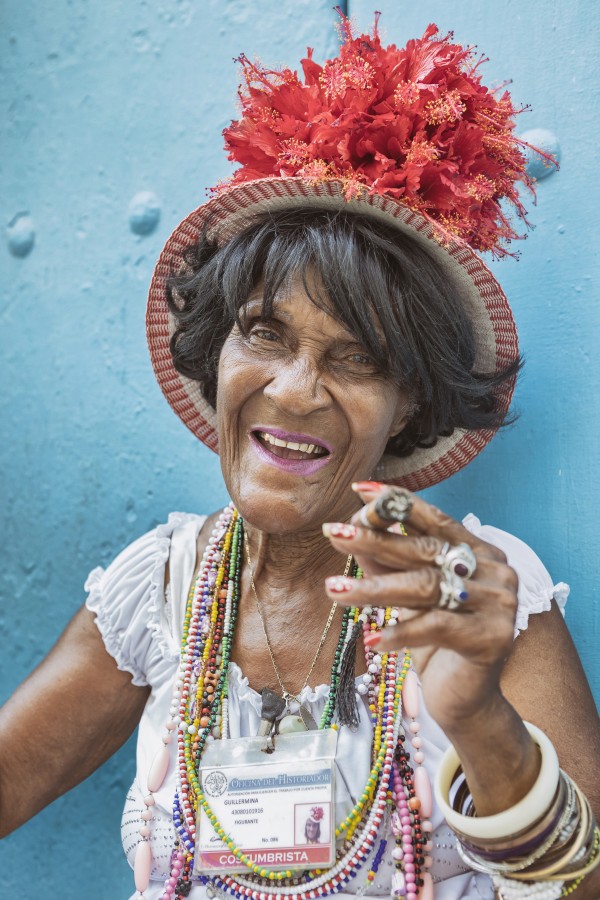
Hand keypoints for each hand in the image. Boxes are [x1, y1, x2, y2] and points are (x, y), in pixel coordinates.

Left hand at [323, 483, 518, 730]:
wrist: (466, 701)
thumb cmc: (435, 643)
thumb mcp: (409, 597)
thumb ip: (387, 563)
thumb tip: (351, 529)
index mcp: (480, 551)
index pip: (435, 519)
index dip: (398, 503)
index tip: (359, 490)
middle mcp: (496, 570)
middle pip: (425, 550)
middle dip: (374, 540)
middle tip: (333, 533)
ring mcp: (499, 603)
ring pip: (425, 587)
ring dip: (374, 588)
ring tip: (334, 589)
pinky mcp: (491, 637)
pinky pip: (436, 627)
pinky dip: (400, 631)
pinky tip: (370, 639)